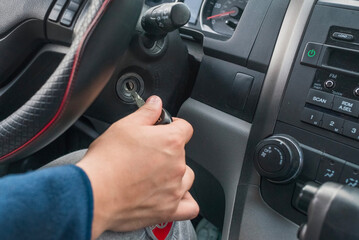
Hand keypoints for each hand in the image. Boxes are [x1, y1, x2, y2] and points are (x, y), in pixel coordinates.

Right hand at [77, 96, 198, 238]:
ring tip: (154, 175)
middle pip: (182, 153)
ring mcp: (175, 189)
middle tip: (147, 154)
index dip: (174, 126)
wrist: (94, 193)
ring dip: (176, 174)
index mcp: (171, 141)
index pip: (185, 128)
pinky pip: (189, 207)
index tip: (164, 129)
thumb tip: (156, 103)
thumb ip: (146, 113)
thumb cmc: (107, 161)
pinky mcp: (168, 210)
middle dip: (168, 151)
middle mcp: (177, 165)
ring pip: (186, 177)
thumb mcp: (124, 126)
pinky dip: (184, 201)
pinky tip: (173, 196)